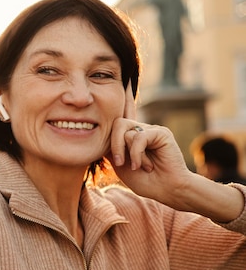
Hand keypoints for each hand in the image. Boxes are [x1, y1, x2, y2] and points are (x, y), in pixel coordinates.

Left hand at [107, 82, 191, 203]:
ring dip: (126, 153)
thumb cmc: (144, 180)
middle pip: (115, 123)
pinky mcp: (160, 132)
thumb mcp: (120, 163)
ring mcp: (151, 129)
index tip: (124, 79)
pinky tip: (143, 165)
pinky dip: (136, 154)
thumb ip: (112, 147)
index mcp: (130, 135)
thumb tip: (104, 133)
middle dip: (113, 145)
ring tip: (137, 165)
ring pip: (124, 130)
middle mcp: (140, 128)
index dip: (124, 96)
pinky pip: (138, 137)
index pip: (124, 112)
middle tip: (119, 162)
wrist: (166, 190)